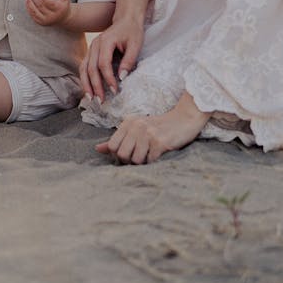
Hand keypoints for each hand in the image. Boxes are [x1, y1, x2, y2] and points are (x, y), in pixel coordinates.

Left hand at [26, 0, 71, 25]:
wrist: (62, 19)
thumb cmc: (63, 6)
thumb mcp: (66, 0)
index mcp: (58, 10)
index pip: (50, 4)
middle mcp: (52, 16)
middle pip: (41, 7)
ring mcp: (46, 20)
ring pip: (35, 11)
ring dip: (30, 3)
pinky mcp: (41, 22)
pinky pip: (33, 15)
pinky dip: (29, 8)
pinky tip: (28, 1)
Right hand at [80, 15, 143, 100]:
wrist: (126, 19)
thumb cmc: (132, 31)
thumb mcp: (135, 45)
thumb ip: (129, 60)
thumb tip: (122, 77)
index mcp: (105, 41)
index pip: (103, 64)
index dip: (108, 78)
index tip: (115, 90)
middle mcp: (95, 45)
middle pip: (90, 68)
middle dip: (95, 86)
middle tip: (100, 101)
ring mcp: (91, 48)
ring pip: (84, 68)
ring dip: (86, 84)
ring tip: (91, 98)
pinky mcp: (91, 52)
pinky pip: (84, 67)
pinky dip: (85, 79)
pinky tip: (89, 89)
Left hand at [94, 93, 210, 164]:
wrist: (185, 119)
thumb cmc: (159, 126)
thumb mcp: (136, 128)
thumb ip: (118, 139)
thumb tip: (97, 149)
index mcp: (128, 122)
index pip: (112, 146)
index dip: (119, 155)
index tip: (129, 154)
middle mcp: (137, 126)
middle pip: (122, 155)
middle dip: (130, 161)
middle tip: (141, 156)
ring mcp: (149, 134)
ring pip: (136, 160)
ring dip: (143, 162)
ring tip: (151, 154)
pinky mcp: (160, 142)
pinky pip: (150, 161)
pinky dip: (154, 161)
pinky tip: (159, 154)